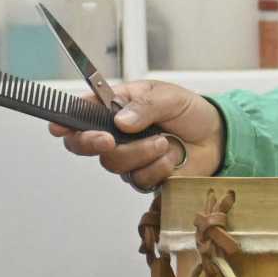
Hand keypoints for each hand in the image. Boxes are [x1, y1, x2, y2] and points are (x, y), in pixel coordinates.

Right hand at [48, 80, 223, 192]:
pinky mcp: (144, 177)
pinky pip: (139, 179)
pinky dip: (157, 168)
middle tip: (110, 139)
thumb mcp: (168, 97)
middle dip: (93, 143)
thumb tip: (121, 121)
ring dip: (141, 153)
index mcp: (115, 108)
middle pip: (84, 145)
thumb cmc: (189, 112)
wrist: (217, 137)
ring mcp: (128, 157)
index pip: (80, 115)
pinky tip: (171, 157)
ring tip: (164, 141)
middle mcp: (116, 134)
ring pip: (114, 163)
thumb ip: (145, 106)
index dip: (65, 122)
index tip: (60, 127)